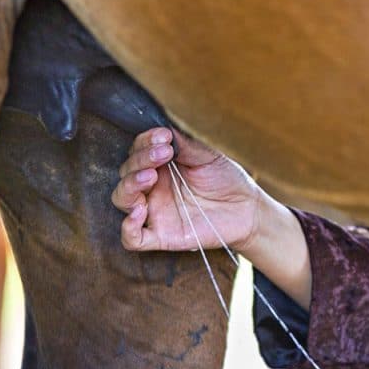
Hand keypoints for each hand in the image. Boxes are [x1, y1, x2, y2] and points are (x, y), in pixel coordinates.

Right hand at [111, 127, 262, 252]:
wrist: (247, 208)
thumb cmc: (227, 180)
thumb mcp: (208, 156)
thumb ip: (184, 145)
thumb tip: (163, 130)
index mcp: (160, 166)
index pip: (137, 151)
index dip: (144, 142)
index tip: (163, 137)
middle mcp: (153, 187)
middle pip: (126, 172)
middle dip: (140, 160)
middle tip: (163, 154)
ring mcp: (154, 211)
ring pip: (122, 199)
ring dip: (130, 185)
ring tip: (150, 176)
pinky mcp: (161, 236)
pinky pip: (132, 238)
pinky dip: (128, 227)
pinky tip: (139, 212)